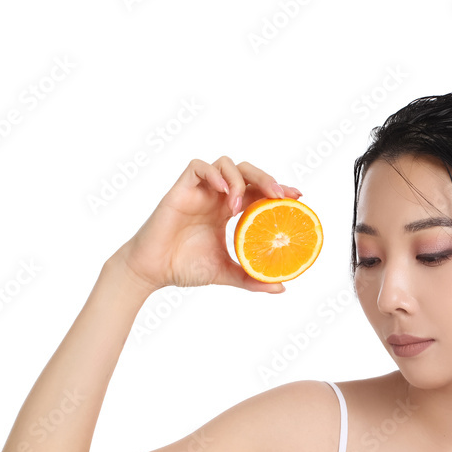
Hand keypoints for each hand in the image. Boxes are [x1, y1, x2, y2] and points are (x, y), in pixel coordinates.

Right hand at [114, 157, 302, 292]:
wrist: (152, 271)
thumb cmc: (184, 268)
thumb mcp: (226, 273)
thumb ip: (251, 278)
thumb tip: (281, 287)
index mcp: (227, 211)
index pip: (257, 190)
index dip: (278, 189)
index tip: (298, 197)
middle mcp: (216, 197)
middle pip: (247, 172)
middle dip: (267, 179)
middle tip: (280, 196)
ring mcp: (199, 191)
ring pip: (226, 164)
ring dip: (240, 179)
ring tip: (240, 204)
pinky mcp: (181, 189)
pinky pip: (198, 167)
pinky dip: (214, 174)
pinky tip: (224, 193)